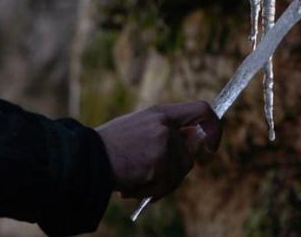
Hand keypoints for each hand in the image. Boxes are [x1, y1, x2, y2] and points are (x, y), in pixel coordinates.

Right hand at [95, 101, 221, 199]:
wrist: (87, 158)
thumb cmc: (108, 147)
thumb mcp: (138, 128)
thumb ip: (163, 133)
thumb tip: (191, 146)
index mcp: (159, 113)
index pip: (201, 109)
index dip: (213, 127)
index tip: (210, 145)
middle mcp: (165, 126)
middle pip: (189, 154)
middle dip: (174, 171)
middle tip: (152, 177)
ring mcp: (163, 144)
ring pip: (178, 173)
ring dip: (160, 184)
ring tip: (135, 180)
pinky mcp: (159, 163)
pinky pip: (165, 186)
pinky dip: (151, 192)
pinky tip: (132, 187)